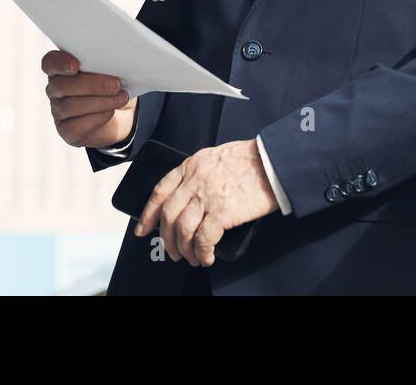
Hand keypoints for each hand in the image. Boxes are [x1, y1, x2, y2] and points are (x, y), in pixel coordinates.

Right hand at [41, 50, 135, 147]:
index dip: (60, 63)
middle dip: (92, 85)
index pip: (50, 62)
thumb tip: (114, 61)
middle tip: (116, 84)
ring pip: (70, 106)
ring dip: (100, 102)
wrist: (121, 114)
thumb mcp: (112, 70)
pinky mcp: (66, 130)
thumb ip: (105, 63)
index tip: (76, 65)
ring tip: (121, 98)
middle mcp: (55, 89)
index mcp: (62, 68)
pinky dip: (96, 118)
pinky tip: (110, 112)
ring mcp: (58, 111)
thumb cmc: (113, 85)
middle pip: (62, 85)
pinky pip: (74, 127)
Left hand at [134, 139, 277, 266]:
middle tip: (172, 251)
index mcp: (191, 165)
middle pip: (168, 215)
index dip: (148, 214)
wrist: (273, 161)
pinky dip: (202, 252)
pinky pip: (203, 239)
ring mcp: (207, 196)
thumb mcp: (216, 157)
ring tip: (191, 258)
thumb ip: (200, 173)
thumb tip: (191, 198)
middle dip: (166, 238)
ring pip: (182, 230)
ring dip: (184, 249)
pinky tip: (207, 258)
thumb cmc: (251, 159)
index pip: (160, 191)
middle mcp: (194, 180)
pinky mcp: (222, 212)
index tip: (143, 229)